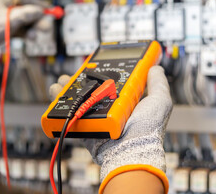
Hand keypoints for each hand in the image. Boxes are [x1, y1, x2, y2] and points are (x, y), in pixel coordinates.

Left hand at [0, 0, 47, 66]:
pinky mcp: (2, 31)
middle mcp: (2, 8)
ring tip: (37, 35)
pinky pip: (17, 30)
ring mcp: (2, 20)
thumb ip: (28, 13)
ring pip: (22, 23)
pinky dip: (24, 33)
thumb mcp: (11, 18)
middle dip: (36, 20)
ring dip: (31, 29)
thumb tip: (40, 11)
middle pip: (25, 12)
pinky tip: (31, 38)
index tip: (50, 9)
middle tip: (47, 27)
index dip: (39, 4)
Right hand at [49, 66, 171, 192]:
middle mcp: (109, 108)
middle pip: (90, 89)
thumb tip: (156, 68)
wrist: (131, 150)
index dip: (102, 72)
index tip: (96, 64)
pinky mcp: (85, 126)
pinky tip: (56, 93)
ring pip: (77, 100)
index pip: (111, 82)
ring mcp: (96, 117)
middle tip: (75, 72)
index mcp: (124, 101)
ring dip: (67, 89)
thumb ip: (158, 83)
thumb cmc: (147, 129)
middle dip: (80, 79)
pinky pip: (69, 114)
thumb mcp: (160, 101)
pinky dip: (59, 104)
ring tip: (62, 81)